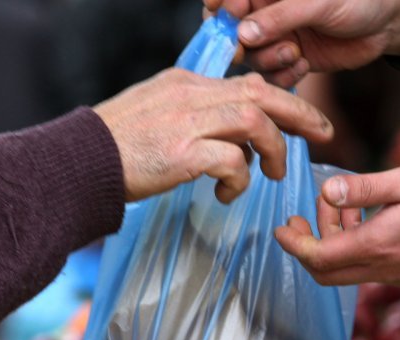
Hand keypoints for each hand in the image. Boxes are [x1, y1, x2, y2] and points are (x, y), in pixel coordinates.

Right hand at [95, 69, 332, 203]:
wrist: (76, 163)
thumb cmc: (114, 148)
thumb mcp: (156, 115)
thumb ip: (192, 117)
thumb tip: (231, 140)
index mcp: (186, 84)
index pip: (247, 83)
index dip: (282, 100)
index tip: (302, 118)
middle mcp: (190, 96)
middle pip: (262, 93)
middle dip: (300, 113)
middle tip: (323, 134)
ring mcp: (187, 123)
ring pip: (254, 122)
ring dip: (273, 151)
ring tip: (272, 175)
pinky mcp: (182, 153)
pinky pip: (232, 161)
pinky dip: (239, 179)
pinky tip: (226, 195)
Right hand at [207, 0, 399, 86]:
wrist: (386, 24)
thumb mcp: (317, 2)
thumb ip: (280, 16)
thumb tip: (243, 32)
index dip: (223, 7)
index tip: (229, 15)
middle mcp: (267, 12)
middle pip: (233, 30)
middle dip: (241, 42)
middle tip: (247, 49)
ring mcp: (278, 38)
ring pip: (251, 56)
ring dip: (268, 59)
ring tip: (294, 54)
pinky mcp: (290, 61)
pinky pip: (272, 75)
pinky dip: (283, 75)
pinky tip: (302, 66)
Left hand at [276, 164, 399, 286]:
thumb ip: (364, 189)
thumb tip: (327, 192)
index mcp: (378, 246)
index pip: (318, 258)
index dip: (293, 244)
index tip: (281, 227)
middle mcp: (384, 270)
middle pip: (326, 274)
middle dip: (309, 245)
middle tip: (307, 215)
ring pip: (350, 271)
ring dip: (337, 242)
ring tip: (348, 206)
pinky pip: (372, 269)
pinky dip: (359, 247)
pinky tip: (374, 220)